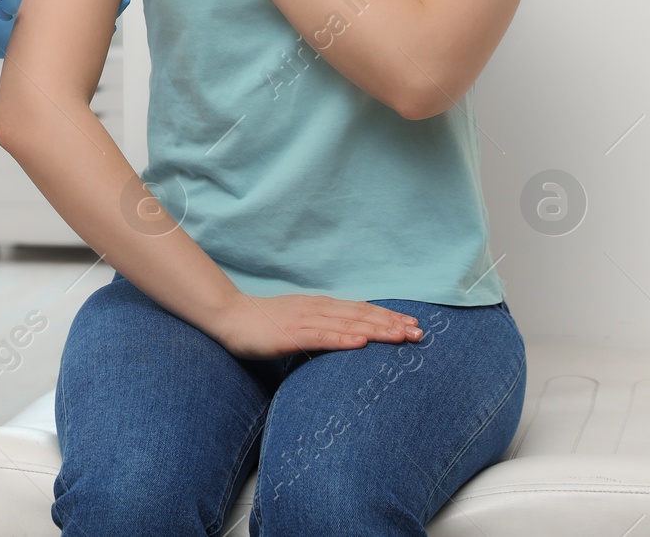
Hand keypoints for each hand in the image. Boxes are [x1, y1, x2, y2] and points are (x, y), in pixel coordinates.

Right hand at [208, 292, 423, 359]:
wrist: (230, 317)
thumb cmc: (263, 324)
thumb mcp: (298, 324)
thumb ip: (321, 329)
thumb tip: (347, 338)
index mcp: (320, 306)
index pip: (361, 311)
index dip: (388, 317)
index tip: (413, 325)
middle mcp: (317, 309)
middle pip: (361, 315)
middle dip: (392, 324)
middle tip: (420, 333)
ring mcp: (304, 320)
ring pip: (347, 324)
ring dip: (377, 329)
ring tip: (401, 336)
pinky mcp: (290, 335)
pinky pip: (320, 337)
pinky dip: (342, 338)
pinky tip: (360, 342)